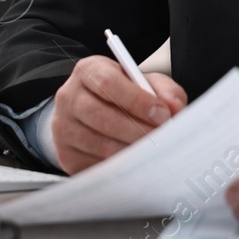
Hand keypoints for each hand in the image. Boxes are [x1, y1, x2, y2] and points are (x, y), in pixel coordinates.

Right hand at [51, 56, 186, 173]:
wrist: (92, 111)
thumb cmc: (123, 95)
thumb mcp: (145, 83)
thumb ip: (164, 91)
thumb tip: (175, 109)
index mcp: (89, 71)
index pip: (108, 83)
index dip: (138, 100)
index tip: (163, 114)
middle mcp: (69, 96)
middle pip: (102, 116)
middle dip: (138, 130)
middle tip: (163, 139)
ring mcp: (63, 126)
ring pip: (99, 144)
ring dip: (131, 151)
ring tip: (153, 152)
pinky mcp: (66, 153)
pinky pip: (94, 165)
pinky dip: (119, 167)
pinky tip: (135, 163)